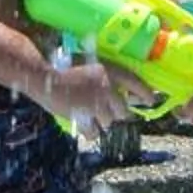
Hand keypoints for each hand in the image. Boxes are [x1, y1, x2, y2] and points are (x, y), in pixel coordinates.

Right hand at [39, 60, 154, 131]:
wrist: (41, 75)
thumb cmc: (58, 63)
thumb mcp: (85, 61)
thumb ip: (101, 75)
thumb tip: (114, 89)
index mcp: (108, 70)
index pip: (134, 82)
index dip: (144, 93)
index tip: (151, 101)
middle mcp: (107, 88)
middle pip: (122, 111)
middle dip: (117, 113)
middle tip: (109, 112)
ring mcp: (96, 104)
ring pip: (108, 122)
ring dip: (100, 121)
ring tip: (89, 114)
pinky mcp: (84, 117)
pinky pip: (93, 132)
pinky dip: (89, 131)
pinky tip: (83, 125)